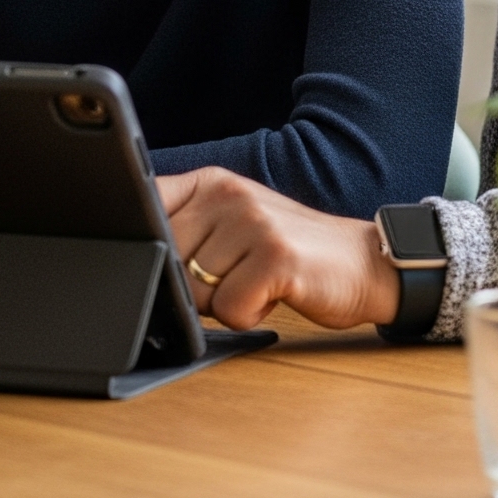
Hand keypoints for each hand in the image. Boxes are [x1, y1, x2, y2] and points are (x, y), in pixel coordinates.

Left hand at [158, 167, 401, 331]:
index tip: (163, 259)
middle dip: (193, 286)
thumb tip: (135, 256)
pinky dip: (249, 315)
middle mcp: (229, 194)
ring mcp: (254, 222)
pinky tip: (274, 293)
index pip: (146, 209)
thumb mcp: (232, 224)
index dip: (145, 245)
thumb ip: (186, 229)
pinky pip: (230, 310)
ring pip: (196, 292)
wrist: (362, 262)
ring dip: (224, 304)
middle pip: (167, 262)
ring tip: (257, 281)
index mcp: (211, 182)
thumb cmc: (290, 252)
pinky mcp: (276, 256)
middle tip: (235, 275)